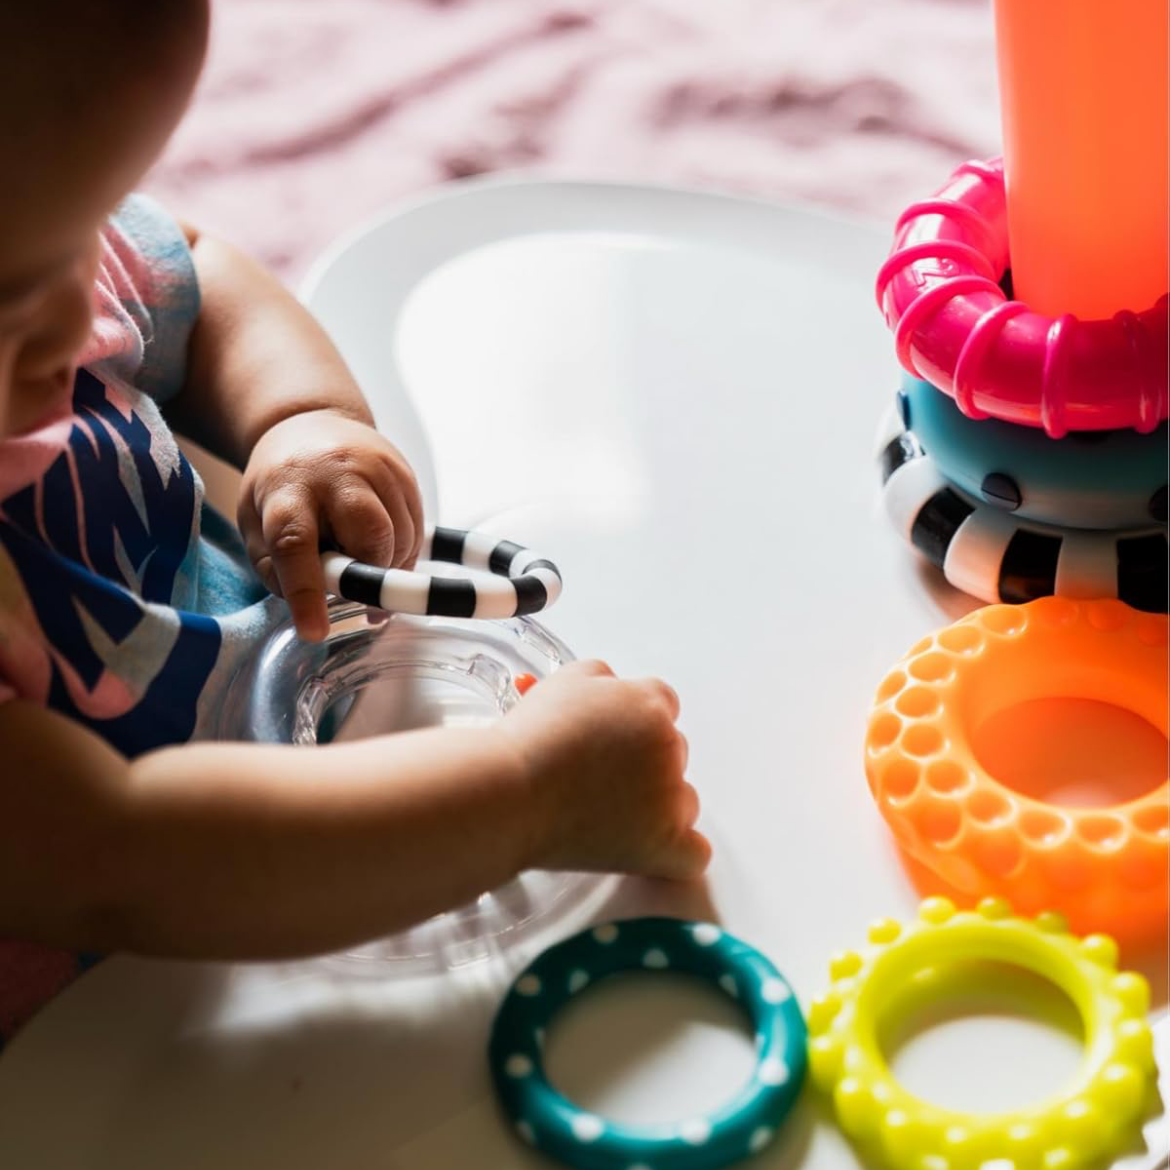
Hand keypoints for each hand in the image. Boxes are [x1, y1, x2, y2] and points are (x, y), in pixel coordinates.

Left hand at [238, 409, 423, 640]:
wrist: (310, 423)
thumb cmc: (281, 484)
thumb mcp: (256, 523)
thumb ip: (276, 569)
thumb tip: (314, 608)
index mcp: (288, 487)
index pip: (296, 542)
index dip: (307, 592)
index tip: (315, 631)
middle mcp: (338, 472)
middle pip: (371, 535)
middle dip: (370, 576)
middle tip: (358, 593)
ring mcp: (379, 469)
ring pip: (403, 538)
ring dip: (389, 568)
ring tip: (364, 564)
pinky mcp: (406, 474)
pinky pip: (418, 531)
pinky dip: (403, 553)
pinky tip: (381, 548)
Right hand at [499, 660, 710, 880]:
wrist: (511, 790)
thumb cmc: (530, 740)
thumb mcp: (566, 680)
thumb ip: (603, 681)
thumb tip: (613, 690)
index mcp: (649, 704)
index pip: (663, 706)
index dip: (635, 724)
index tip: (614, 740)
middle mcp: (668, 746)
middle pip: (674, 752)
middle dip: (645, 763)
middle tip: (599, 777)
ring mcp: (670, 798)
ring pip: (684, 801)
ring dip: (658, 807)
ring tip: (607, 814)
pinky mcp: (664, 844)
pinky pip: (694, 854)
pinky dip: (675, 855)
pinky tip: (648, 849)